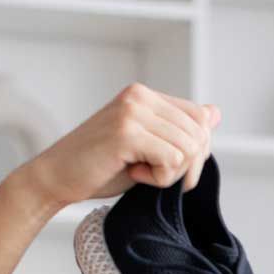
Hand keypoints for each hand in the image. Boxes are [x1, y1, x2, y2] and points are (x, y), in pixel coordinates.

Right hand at [21, 83, 220, 208]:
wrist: (58, 177)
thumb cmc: (102, 166)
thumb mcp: (148, 147)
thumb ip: (179, 130)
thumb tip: (215, 113)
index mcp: (146, 95)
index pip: (201, 119)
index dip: (197, 152)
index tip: (168, 167)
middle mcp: (140, 95)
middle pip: (200, 134)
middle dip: (187, 166)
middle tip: (156, 175)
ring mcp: (133, 111)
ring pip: (189, 149)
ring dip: (171, 174)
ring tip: (141, 173)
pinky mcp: (127, 132)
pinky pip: (172, 160)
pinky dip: (159, 179)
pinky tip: (133, 174)